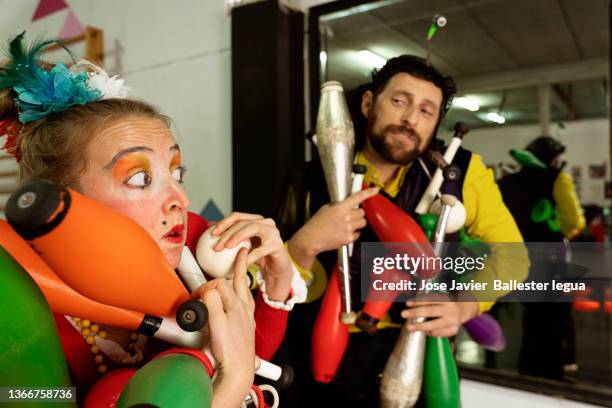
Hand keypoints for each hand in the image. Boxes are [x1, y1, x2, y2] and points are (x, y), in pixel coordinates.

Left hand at [194, 249, 254, 406]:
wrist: (239, 368)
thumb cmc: (237, 352)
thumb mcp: (241, 329)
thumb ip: (232, 316)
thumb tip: (219, 310)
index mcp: (248, 309)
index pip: (244, 284)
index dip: (240, 271)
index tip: (240, 260)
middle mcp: (242, 307)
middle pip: (237, 279)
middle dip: (239, 262)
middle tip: (240, 252)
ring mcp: (232, 311)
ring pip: (220, 285)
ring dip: (210, 285)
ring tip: (200, 291)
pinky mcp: (220, 318)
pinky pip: (210, 296)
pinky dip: (202, 295)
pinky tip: (196, 300)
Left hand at [212, 212, 292, 300]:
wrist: (277, 269)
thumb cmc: (259, 256)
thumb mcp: (243, 245)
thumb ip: (230, 236)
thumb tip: (209, 227)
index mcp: (256, 220)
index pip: (237, 216)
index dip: (223, 223)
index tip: (211, 234)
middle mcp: (266, 222)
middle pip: (243, 222)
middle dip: (227, 232)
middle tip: (217, 245)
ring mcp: (273, 232)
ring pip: (252, 228)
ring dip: (237, 237)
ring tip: (226, 248)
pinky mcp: (277, 244)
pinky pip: (259, 250)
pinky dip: (248, 256)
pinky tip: (239, 263)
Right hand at [288, 187, 378, 268]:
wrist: (311, 239)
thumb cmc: (316, 224)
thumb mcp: (325, 208)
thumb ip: (338, 205)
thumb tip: (345, 204)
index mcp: (340, 207)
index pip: (358, 197)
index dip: (368, 193)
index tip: (375, 190)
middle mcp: (346, 217)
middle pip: (362, 212)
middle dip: (358, 213)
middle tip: (350, 216)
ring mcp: (349, 228)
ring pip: (363, 223)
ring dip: (358, 223)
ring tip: (347, 225)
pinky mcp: (349, 238)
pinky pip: (358, 234)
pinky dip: (354, 233)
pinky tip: (344, 233)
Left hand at [400, 293, 478, 336]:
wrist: (467, 309)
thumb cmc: (449, 303)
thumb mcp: (442, 298)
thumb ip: (431, 301)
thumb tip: (413, 306)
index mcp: (446, 300)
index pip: (430, 300)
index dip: (418, 301)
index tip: (407, 303)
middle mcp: (449, 310)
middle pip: (430, 311)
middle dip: (415, 313)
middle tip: (403, 314)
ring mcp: (452, 320)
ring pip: (433, 325)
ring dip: (420, 326)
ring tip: (409, 327)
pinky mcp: (454, 330)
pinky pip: (439, 333)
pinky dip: (431, 332)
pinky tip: (426, 331)